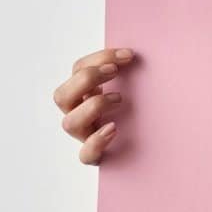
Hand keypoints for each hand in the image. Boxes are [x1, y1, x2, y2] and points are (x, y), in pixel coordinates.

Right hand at [53, 48, 134, 164]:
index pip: (78, 70)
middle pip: (62, 96)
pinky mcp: (95, 157)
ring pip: (69, 123)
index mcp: (84, 94)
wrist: (150, 152)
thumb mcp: (133, 90)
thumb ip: (128, 73)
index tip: (128, 54)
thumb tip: (137, 53)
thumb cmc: (139, 115)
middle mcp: (78, 115)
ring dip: (93, 106)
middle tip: (114, 72)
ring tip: (118, 98)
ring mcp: (85, 137)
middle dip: (86, 79)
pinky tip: (113, 129)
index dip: (99, 58)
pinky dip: (97, 141)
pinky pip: (86, 155)